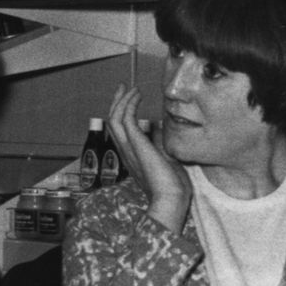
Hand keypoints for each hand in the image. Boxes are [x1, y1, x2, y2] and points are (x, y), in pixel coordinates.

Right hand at [106, 83, 189, 232]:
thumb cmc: (172, 185)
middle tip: (123, 88)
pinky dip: (129, 104)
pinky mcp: (135, 144)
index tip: (130, 99)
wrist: (171, 198)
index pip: (121, 132)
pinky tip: (138, 96)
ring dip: (122, 101)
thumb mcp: (166, 160)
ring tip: (131, 89)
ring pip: (114, 119)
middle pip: (113, 123)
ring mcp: (128, 149)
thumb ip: (160, 145)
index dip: (122, 114)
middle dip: (117, 103)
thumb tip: (160, 129)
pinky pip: (125, 119)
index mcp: (132, 158)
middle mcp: (126, 152)